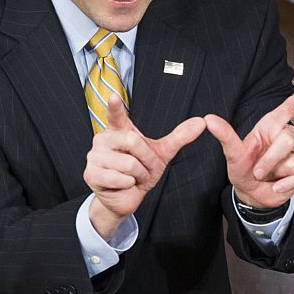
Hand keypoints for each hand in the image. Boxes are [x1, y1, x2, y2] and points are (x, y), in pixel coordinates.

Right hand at [84, 96, 205, 238]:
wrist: (127, 197)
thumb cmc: (141, 172)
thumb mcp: (162, 153)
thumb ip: (179, 136)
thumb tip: (201, 122)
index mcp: (119, 131)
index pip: (116, 116)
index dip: (115, 107)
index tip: (114, 96)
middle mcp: (103, 139)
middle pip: (133, 142)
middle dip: (146, 160)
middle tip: (143, 169)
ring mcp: (95, 156)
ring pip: (128, 163)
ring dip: (138, 175)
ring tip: (132, 178)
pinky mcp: (91, 174)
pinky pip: (119, 178)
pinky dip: (128, 185)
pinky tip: (123, 185)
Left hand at [204, 85, 293, 208]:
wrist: (252, 193)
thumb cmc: (243, 169)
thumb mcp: (232, 153)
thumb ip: (225, 135)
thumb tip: (209, 119)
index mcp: (271, 126)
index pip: (288, 109)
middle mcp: (287, 135)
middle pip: (286, 141)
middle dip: (270, 160)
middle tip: (258, 171)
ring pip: (293, 161)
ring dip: (276, 174)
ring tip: (269, 176)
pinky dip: (287, 184)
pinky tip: (278, 185)